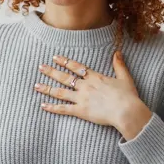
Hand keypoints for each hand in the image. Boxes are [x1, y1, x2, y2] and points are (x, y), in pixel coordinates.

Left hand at [34, 52, 151, 139]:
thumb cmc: (128, 96)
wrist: (126, 111)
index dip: (65, 62)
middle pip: (65, 77)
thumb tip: (117, 52)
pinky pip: (63, 109)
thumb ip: (119, 65)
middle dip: (51, 72)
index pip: (76, 67)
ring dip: (47, 88)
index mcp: (95, 77)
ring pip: (60, 92)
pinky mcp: (81, 111)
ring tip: (36, 85)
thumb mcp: (125, 77)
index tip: (55, 57)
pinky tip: (43, 105)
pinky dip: (52, 107)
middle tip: (40, 67)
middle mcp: (85, 86)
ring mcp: (82, 98)